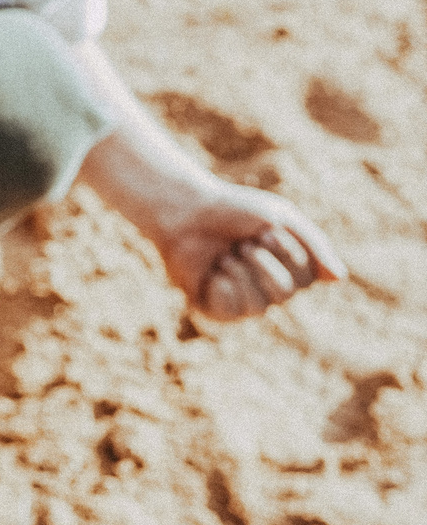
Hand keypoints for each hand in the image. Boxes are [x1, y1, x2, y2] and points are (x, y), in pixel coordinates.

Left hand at [148, 181, 344, 320]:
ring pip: (259, 306)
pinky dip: (222, 287)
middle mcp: (271, 288)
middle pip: (285, 293)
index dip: (288, 252)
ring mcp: (243, 301)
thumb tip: (340, 279)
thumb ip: (315, 246)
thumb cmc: (234, 211)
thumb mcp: (281, 218)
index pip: (310, 277)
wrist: (184, 211)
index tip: (264, 230)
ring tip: (224, 256)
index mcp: (292, 268)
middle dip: (261, 262)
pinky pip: (231, 312)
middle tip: (241, 244)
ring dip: (240, 272)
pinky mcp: (215, 308)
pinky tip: (212, 273)